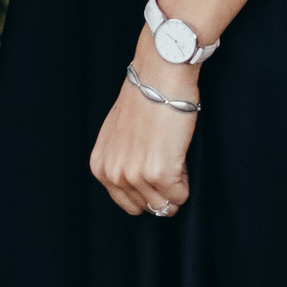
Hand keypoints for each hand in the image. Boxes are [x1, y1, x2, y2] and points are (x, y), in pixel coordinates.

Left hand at [90, 27, 196, 217]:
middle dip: (162, 191)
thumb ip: (121, 162)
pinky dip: (186, 181)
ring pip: (166, 205)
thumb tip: (138, 187)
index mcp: (100, 166)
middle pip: (148, 208)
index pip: (128, 204)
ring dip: (176, 185)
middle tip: (166, 161)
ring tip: (171, 155)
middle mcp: (113, 173)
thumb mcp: (117, 136)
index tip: (154, 170)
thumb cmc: (143, 102)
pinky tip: (178, 155)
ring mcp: (135, 174)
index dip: (147, 191)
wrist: (158, 78)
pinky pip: (181, 196)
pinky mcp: (159, 173)